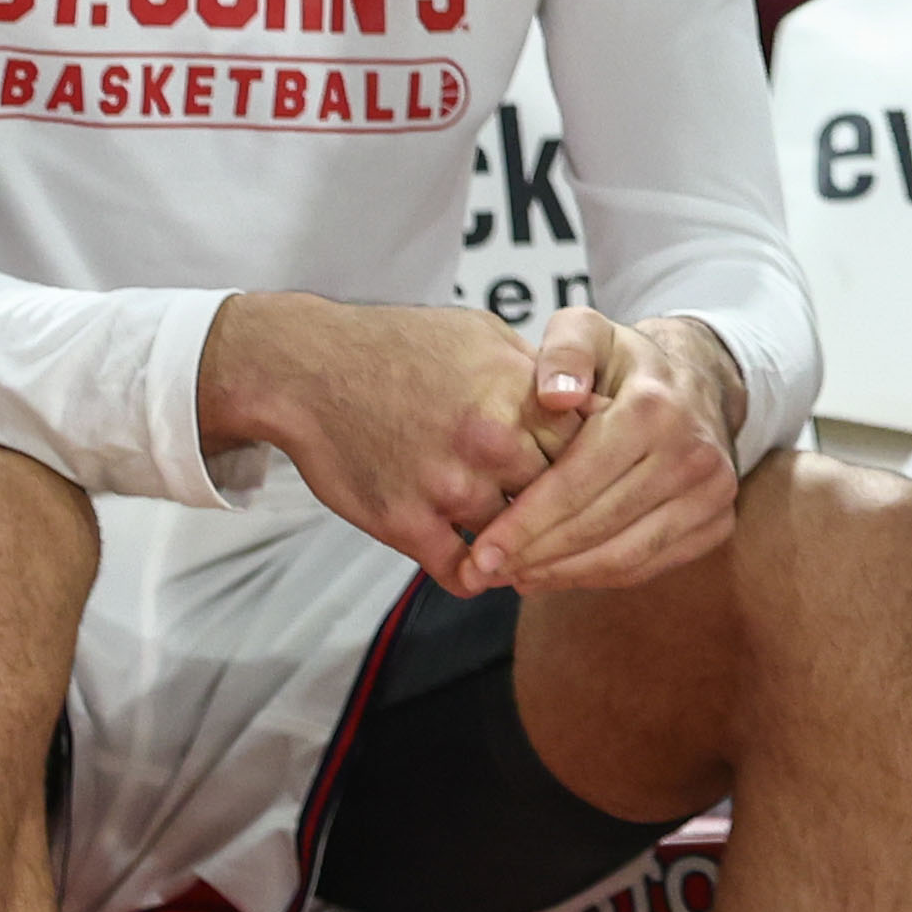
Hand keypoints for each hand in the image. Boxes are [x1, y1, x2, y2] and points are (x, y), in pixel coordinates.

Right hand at [200, 293, 569, 591]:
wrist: (309, 369)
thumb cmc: (401, 345)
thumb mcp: (486, 335)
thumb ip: (538, 374)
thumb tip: (585, 402)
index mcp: (519, 393)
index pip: (594, 447)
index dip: (602, 464)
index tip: (602, 477)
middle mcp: (491, 442)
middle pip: (563, 497)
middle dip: (569, 510)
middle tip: (573, 524)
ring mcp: (447, 486)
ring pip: (517, 539)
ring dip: (523, 547)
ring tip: (529, 549)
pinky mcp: (404, 523)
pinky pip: (462, 572)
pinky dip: (478, 575)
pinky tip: (482, 566)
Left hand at [459, 307, 747, 594]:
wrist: (698, 381)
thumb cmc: (624, 363)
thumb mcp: (588, 330)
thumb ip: (564, 350)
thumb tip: (554, 395)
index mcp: (654, 408)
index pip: (577, 482)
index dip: (525, 523)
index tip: (481, 552)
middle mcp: (693, 453)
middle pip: (598, 525)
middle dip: (534, 556)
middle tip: (484, 574)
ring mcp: (713, 492)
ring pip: (626, 555)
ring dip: (563, 575)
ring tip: (514, 578)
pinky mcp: (719, 521)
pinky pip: (651, 565)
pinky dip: (600, 578)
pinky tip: (558, 574)